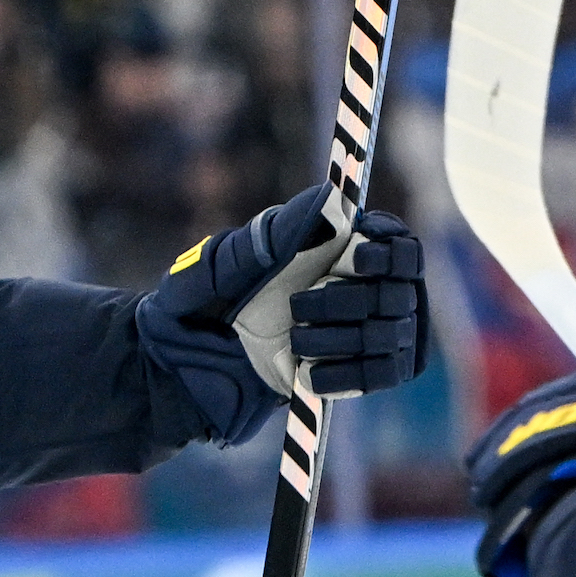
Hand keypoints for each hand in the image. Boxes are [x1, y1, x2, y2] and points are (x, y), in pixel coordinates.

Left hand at [137, 190, 432, 447]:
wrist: (177, 370)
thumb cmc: (192, 307)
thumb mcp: (214, 267)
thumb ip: (266, 236)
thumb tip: (326, 201)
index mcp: (329, 247)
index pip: (398, 243)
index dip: (388, 249)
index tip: (353, 255)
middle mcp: (356, 286)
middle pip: (398, 290)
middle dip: (350, 300)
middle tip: (300, 308)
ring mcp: (361, 331)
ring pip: (390, 334)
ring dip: (343, 338)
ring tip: (295, 342)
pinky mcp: (356, 373)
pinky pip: (383, 374)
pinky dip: (348, 375)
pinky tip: (307, 376)